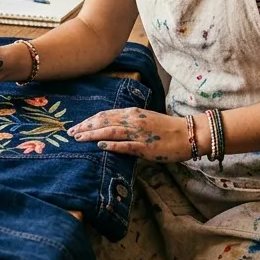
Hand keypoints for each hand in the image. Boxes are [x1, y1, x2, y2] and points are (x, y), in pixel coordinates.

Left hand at [68, 108, 194, 162]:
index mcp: (133, 113)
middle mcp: (133, 120)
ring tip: (79, 138)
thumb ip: (129, 123)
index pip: (105, 115)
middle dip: (85, 127)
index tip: (77, 125)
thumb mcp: (146, 120)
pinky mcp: (145, 147)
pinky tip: (100, 147)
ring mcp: (139, 133)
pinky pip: (125, 145)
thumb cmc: (167, 129)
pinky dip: (111, 145)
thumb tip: (112, 129)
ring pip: (110, 132)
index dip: (89, 120)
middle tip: (71, 133)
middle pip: (103, 122)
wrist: (189, 134)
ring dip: (92, 135)